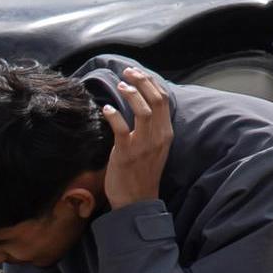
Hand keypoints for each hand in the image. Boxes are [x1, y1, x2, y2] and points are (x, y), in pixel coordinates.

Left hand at [99, 61, 174, 212]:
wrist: (137, 200)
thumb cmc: (143, 172)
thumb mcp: (155, 147)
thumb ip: (152, 128)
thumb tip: (142, 105)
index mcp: (166, 133)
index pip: (164, 99)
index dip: (151, 82)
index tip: (138, 73)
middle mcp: (158, 137)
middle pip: (156, 99)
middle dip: (142, 81)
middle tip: (128, 72)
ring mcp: (143, 145)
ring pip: (143, 110)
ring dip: (131, 93)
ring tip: (121, 85)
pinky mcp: (127, 153)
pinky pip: (121, 128)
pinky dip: (114, 115)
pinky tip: (107, 109)